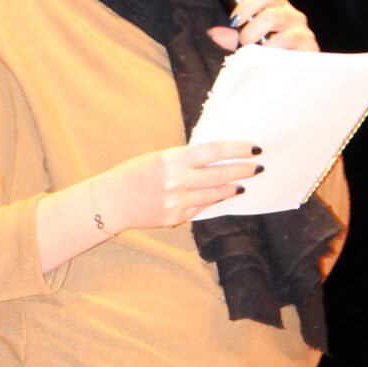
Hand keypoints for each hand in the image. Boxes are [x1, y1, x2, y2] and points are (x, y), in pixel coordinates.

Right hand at [97, 139, 262, 230]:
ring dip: (231, 189)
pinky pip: (200, 208)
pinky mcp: (174, 218)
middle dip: (242, 171)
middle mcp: (177, 181)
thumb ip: (185, 159)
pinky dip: (211, 201)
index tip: (254, 148)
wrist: (111, 202)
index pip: (214, 151)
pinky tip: (219, 196)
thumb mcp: (159, 158)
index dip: (237, 149)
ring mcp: (177, 202)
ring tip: (242, 185)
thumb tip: (214, 158)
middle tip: (256, 167)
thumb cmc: (133, 174)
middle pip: (219, 174)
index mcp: (172, 160)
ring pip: (214, 194)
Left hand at [208, 0, 317, 54]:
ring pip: (281, 26)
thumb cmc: (272, 57)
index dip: (248, 4)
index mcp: (277, 8)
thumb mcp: (250, 44)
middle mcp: (292, 15)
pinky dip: (276, 52)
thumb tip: (214, 32)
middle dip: (251, 31)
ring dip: (262, 42)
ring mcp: (302, 30)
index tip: (235, 20)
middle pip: (271, 12)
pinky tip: (270, 61)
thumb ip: (233, 37)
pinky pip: (291, 43)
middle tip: (244, 44)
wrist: (296, 77)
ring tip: (257, 55)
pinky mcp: (309, 46)